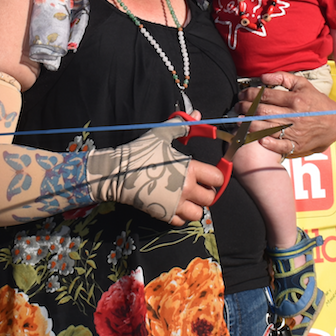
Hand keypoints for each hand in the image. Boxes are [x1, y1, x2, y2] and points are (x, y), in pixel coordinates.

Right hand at [87, 113, 219, 224]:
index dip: (216, 176)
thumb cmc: (140, 152)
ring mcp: (175, 205)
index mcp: (189, 169)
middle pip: (210, 198)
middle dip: (207, 192)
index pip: (217, 178)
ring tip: (188, 198)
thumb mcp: (161, 135)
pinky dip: (181, 216)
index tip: (210, 175)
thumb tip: (198, 114)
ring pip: (198, 213)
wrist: (118, 172)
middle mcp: (186, 189)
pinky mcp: (164, 215)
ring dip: (196, 206)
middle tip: (199, 186)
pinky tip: (176, 205)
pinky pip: (181, 221)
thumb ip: (182, 125)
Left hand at [235, 72, 335, 157]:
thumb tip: (264, 77)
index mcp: (295, 100)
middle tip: (238, 107)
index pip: (266, 96)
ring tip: (239, 120)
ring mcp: (295, 132)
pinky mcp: (296, 144)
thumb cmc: (317, 102)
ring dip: (249, 125)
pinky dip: (268, 143)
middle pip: (263, 112)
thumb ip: (283, 78)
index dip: (250, 94)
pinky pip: (279, 145)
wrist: (334, 124)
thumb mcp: (303, 85)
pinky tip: (257, 138)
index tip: (242, 94)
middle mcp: (294, 116)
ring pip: (267, 128)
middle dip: (246, 108)